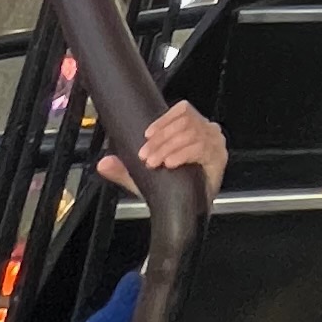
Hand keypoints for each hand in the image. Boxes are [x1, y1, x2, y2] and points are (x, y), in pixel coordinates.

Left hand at [105, 101, 227, 201]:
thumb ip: (124, 170)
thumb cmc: (173, 189)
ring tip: (156, 161)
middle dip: (161, 139)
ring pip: (191, 133)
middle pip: (184, 122)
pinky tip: (171, 162)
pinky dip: (183, 154)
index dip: (163, 120)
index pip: (182, 110)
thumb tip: (104, 164)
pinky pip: (201, 148)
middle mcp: (206, 131)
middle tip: (146, 155)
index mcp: (192, 128)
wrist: (188, 211)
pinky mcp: (218, 158)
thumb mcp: (146, 177)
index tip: (146, 135)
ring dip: (168, 147)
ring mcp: (214, 143)